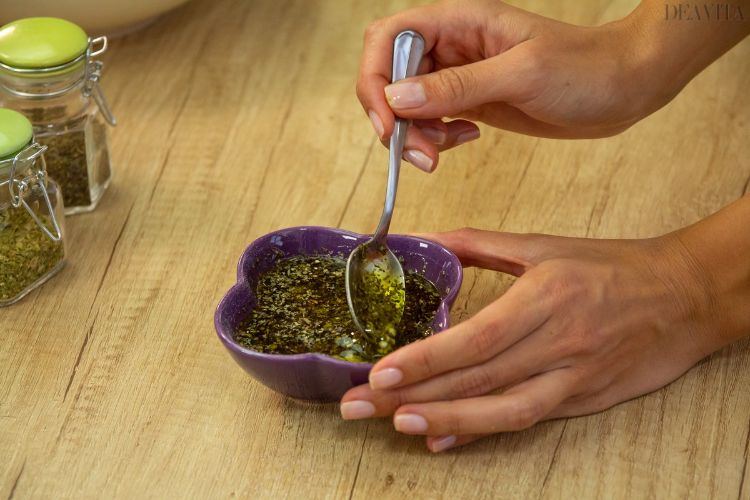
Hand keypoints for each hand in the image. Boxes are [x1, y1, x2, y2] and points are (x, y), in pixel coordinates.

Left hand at [340, 224, 742, 451]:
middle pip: (477, 379)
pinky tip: (442, 437)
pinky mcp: (582, 400)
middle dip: (412, 396)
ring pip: (502, 411)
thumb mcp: (545, 246)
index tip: (380, 373)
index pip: (477, 340)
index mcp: (546, 298)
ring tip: (394, 425)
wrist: (684, 297)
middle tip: (357, 407)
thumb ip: (480, 246)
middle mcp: (559, 343)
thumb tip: (426, 239)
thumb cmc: (611, 266)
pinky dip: (481, 430)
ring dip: (445, 421)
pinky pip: (526, 421)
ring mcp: (573, 377)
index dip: (426, 361)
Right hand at [358, 0, 749, 171]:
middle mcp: (453, 47)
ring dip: (414, 135)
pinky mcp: (470, 102)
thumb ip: (458, 86)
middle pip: (389, 75)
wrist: (624, 87)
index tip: (388, 123)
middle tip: (418, 154)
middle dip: (393, 118)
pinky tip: (467, 141)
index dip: (375, 79)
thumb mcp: (521, 74)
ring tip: (443, 154)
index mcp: (461, 22)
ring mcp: (460, 76)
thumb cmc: (585, 68)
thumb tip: (398, 99)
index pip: (388, 38)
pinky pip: (432, 121)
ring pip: (407, 104)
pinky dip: (436, 138)